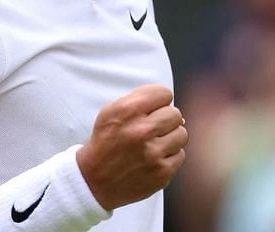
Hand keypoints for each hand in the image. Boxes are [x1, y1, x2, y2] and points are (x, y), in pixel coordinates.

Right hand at [75, 84, 187, 210]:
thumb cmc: (105, 143)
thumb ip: (140, 99)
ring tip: (153, 145)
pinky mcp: (161, 172)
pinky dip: (169, 156)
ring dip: (170, 138)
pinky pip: (180, 155)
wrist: (93, 182)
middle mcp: (141, 131)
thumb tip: (173, 107)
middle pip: (175, 114)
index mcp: (127, 111)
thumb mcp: (111, 112)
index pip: (164, 94)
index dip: (158, 102)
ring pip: (182, 134)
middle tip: (151, 130)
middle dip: (165, 120)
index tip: (151, 111)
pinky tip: (153, 159)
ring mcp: (153, 154)